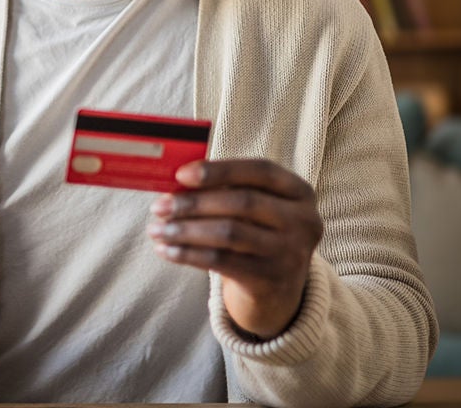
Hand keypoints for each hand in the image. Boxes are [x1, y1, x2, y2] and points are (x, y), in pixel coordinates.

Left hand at [147, 159, 322, 339]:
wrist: (278, 291)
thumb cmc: (256, 234)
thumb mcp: (256, 208)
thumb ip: (227, 189)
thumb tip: (177, 182)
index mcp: (299, 192)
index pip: (260, 170)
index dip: (219, 169)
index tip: (181, 174)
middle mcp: (303, 221)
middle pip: (242, 202)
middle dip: (194, 203)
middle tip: (159, 206)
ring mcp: (290, 252)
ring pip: (228, 233)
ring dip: (184, 230)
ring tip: (156, 230)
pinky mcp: (271, 279)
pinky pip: (220, 261)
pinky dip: (187, 254)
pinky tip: (166, 250)